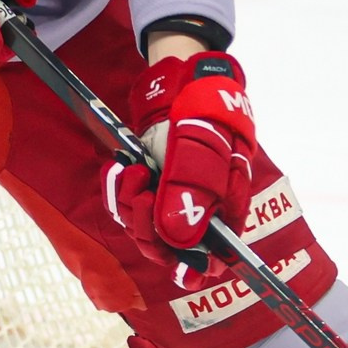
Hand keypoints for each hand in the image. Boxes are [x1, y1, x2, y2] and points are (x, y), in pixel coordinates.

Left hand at [109, 50, 254, 267]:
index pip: (213, 258)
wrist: (183, 76)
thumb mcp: (204, 145)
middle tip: (143, 192)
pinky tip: (121, 169)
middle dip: (148, 226)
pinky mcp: (151, 187)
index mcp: (226, 209)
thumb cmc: (207, 109)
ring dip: (131, 205)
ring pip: (144, 229)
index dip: (194, 270)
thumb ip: (193, 190)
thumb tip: (180, 240)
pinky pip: (129, 206)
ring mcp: (173, 200)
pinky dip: (120, 191)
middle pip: (169, 248)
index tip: (180, 270)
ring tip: (132, 171)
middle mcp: (200, 211)